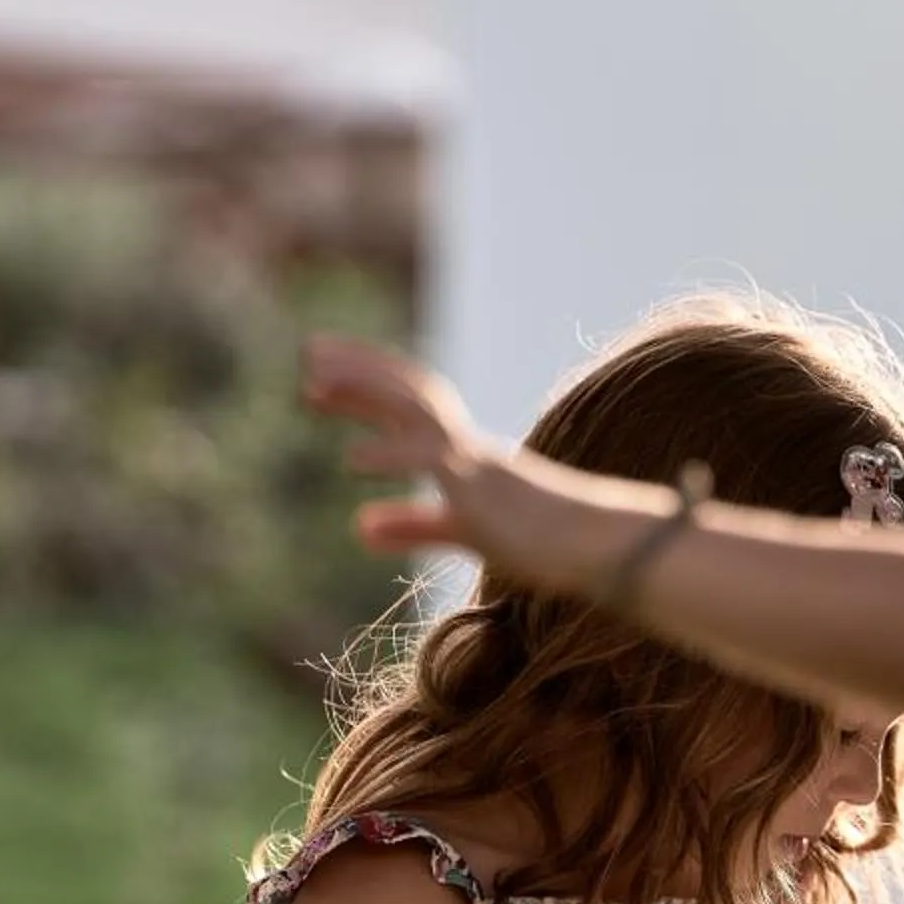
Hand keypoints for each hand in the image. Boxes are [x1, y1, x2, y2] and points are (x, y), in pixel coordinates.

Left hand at [305, 333, 619, 585]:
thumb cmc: (540, 541)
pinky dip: (393, 457)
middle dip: (358, 370)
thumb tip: (358, 526)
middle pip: (407, 391)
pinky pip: (434, 462)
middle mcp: (466, 445)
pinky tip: (352, 460)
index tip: (320, 374)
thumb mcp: (464, 531)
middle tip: (307, 354)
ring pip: (415, 410)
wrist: (596, 548)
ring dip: (364, 393)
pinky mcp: (483, 487)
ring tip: (313, 385)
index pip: (409, 403)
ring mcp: (475, 461)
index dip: (365, 384)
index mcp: (464, 452)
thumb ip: (413, 524)